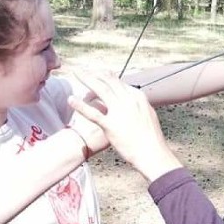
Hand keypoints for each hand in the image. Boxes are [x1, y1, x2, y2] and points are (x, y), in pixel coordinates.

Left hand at [68, 71, 182, 182]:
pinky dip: (80, 105)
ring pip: (101, 90)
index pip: (118, 82)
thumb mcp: (147, 115)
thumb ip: (137, 105)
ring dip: (86, 79)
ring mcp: (119, 111)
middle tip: (83, 71)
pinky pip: (93, 113)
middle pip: (108, 81)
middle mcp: (128, 100)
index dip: (105, 76)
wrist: (152, 153)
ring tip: (76, 74)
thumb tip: (131, 101)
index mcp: (137, 97)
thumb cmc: (151, 138)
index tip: (96, 74)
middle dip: (94, 74)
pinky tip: (71, 99)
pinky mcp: (111, 125)